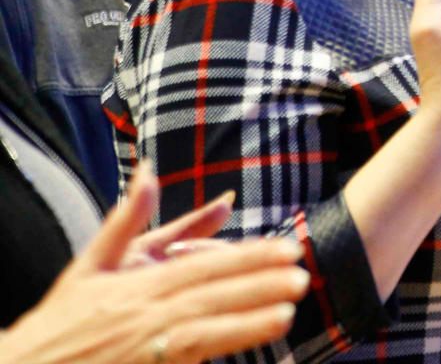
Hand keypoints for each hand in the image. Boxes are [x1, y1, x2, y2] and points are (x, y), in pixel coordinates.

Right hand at [0, 162, 307, 363]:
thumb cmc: (64, 317)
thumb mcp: (92, 263)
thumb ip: (128, 219)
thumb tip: (148, 169)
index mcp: (138, 285)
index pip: (202, 266)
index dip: (245, 258)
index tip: (284, 249)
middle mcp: (146, 315)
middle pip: (210, 297)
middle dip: (258, 286)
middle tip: (302, 275)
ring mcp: (147, 349)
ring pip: (204, 333)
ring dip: (246, 324)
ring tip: (286, 313)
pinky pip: (188, 362)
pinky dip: (218, 352)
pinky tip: (250, 347)